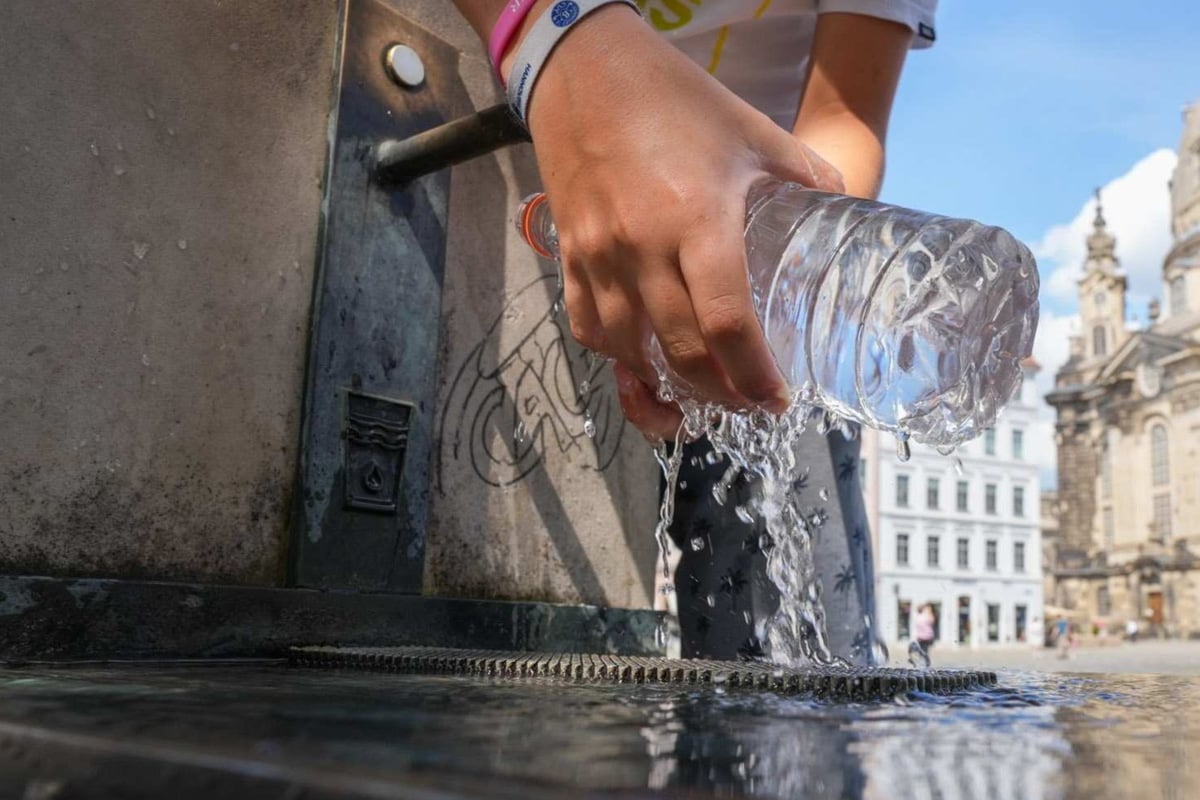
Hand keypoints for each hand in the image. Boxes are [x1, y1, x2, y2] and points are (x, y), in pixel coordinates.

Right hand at [518, 7, 842, 439]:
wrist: (586, 70)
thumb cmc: (677, 100)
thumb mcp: (754, 132)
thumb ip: (807, 176)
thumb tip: (846, 214)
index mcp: (699, 219)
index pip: (727, 324)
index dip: (753, 377)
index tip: (775, 400)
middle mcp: (643, 247)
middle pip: (681, 352)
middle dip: (719, 393)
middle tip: (746, 405)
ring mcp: (599, 255)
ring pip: (628, 350)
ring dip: (665, 385)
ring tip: (697, 398)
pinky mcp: (569, 253)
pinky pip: (586, 325)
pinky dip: (615, 354)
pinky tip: (641, 361)